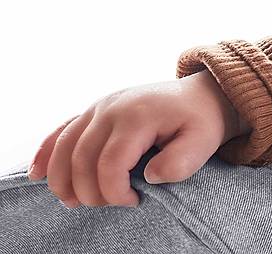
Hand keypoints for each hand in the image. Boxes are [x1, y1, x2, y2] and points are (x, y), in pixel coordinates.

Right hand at [27, 70, 249, 207]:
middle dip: (90, 191)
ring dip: (63, 179)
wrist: (202, 96)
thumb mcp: (205, 141)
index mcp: (138, 116)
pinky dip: (47, 153)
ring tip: (74, 202)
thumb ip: (182, 161)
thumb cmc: (202, 121)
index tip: (134, 202)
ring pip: (65, 147)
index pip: (110, 164)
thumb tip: (149, 177)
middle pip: (82, 159)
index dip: (114, 192)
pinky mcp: (95, 110)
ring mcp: (100, 107)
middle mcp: (112, 108)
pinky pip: (62, 131)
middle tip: (113, 204)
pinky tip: (38, 174)